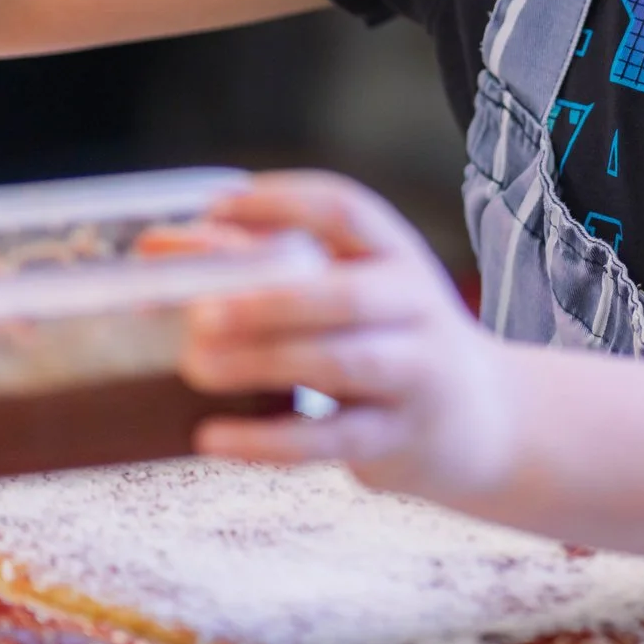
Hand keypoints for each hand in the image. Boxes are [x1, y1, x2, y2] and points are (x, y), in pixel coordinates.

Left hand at [182, 172, 515, 502]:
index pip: (345, 209)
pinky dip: (267, 440)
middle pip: (344, 294)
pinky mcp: (400, 438)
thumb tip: (157, 250)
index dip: (281, 203)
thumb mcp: (349, 291)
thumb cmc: (391, 340)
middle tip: (198, 311)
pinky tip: (212, 437)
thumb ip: (265, 269)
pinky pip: (331, 439)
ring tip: (195, 366)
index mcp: (395, 253)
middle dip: (268, 301)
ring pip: (340, 364)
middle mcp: (413, 303)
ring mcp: (415, 373)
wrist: (485, 420)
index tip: (214, 209)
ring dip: (263, 363)